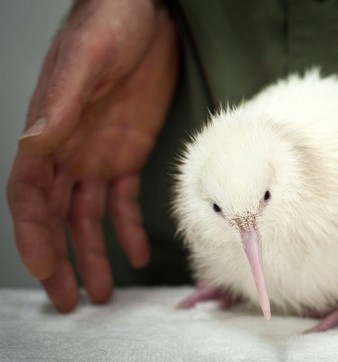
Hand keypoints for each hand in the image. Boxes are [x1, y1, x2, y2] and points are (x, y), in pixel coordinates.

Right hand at [6, 0, 178, 311]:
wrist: (146, 16)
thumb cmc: (109, 26)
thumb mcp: (84, 61)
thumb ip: (61, 104)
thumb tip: (33, 143)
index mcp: (48, 134)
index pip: (31, 197)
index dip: (34, 236)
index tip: (45, 270)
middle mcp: (68, 152)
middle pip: (58, 217)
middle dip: (62, 258)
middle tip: (71, 299)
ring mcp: (99, 155)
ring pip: (90, 216)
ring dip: (94, 253)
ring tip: (103, 290)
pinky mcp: (129, 153)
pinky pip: (125, 200)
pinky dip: (129, 228)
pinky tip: (136, 253)